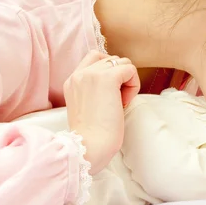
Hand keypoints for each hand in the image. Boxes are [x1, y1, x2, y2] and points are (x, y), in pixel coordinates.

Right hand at [63, 51, 139, 173]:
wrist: (89, 147)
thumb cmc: (91, 135)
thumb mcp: (86, 105)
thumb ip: (94, 89)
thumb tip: (118, 79)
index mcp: (72, 80)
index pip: (95, 58)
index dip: (109, 73)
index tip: (109, 96)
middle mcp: (79, 73)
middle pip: (111, 59)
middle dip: (119, 78)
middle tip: (116, 101)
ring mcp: (92, 74)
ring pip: (122, 62)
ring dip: (127, 81)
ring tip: (120, 102)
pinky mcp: (107, 79)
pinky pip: (130, 69)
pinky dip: (133, 85)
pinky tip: (124, 103)